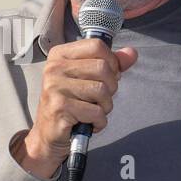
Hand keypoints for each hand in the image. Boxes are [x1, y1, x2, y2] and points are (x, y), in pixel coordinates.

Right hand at [15, 38, 138, 179]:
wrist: (48, 134)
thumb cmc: (70, 105)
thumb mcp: (89, 79)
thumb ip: (111, 65)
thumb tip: (131, 53)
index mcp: (60, 55)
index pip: (97, 46)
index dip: (111, 62)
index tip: (105, 77)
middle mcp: (54, 68)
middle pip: (102, 68)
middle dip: (110, 88)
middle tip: (98, 99)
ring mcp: (55, 87)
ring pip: (101, 90)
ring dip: (105, 106)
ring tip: (92, 111)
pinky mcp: (60, 107)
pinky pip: (96, 112)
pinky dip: (100, 121)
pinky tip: (89, 123)